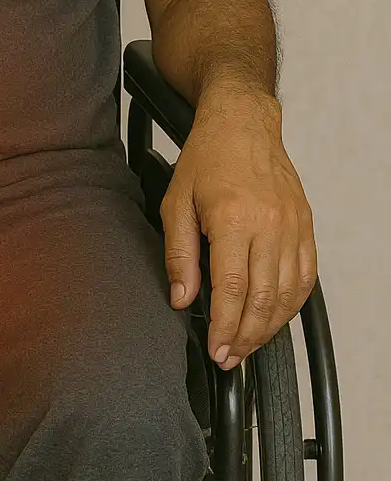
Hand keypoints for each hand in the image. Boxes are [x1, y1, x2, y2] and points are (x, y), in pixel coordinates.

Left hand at [159, 88, 317, 368]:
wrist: (243, 123)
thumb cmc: (206, 158)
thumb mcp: (176, 202)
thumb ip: (178, 255)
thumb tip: (183, 299)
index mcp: (233, 218)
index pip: (232, 289)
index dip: (225, 326)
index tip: (216, 349)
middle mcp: (269, 225)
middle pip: (263, 298)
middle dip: (246, 336)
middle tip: (230, 357)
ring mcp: (293, 226)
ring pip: (288, 293)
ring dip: (269, 327)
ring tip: (248, 345)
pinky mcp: (305, 226)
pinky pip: (305, 276)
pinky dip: (291, 304)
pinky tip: (274, 317)